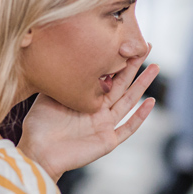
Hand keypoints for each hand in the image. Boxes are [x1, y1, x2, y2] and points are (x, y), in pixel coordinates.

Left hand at [18, 49, 158, 180]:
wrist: (37, 151)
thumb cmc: (40, 125)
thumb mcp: (50, 94)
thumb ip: (64, 79)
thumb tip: (68, 55)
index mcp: (86, 99)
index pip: (107, 76)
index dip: (118, 60)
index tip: (126, 42)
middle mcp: (98, 110)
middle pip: (122, 83)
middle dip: (135, 65)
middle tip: (146, 46)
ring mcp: (104, 125)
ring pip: (128, 101)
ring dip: (142, 85)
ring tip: (155, 67)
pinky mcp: (107, 141)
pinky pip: (127, 127)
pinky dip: (139, 116)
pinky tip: (150, 102)